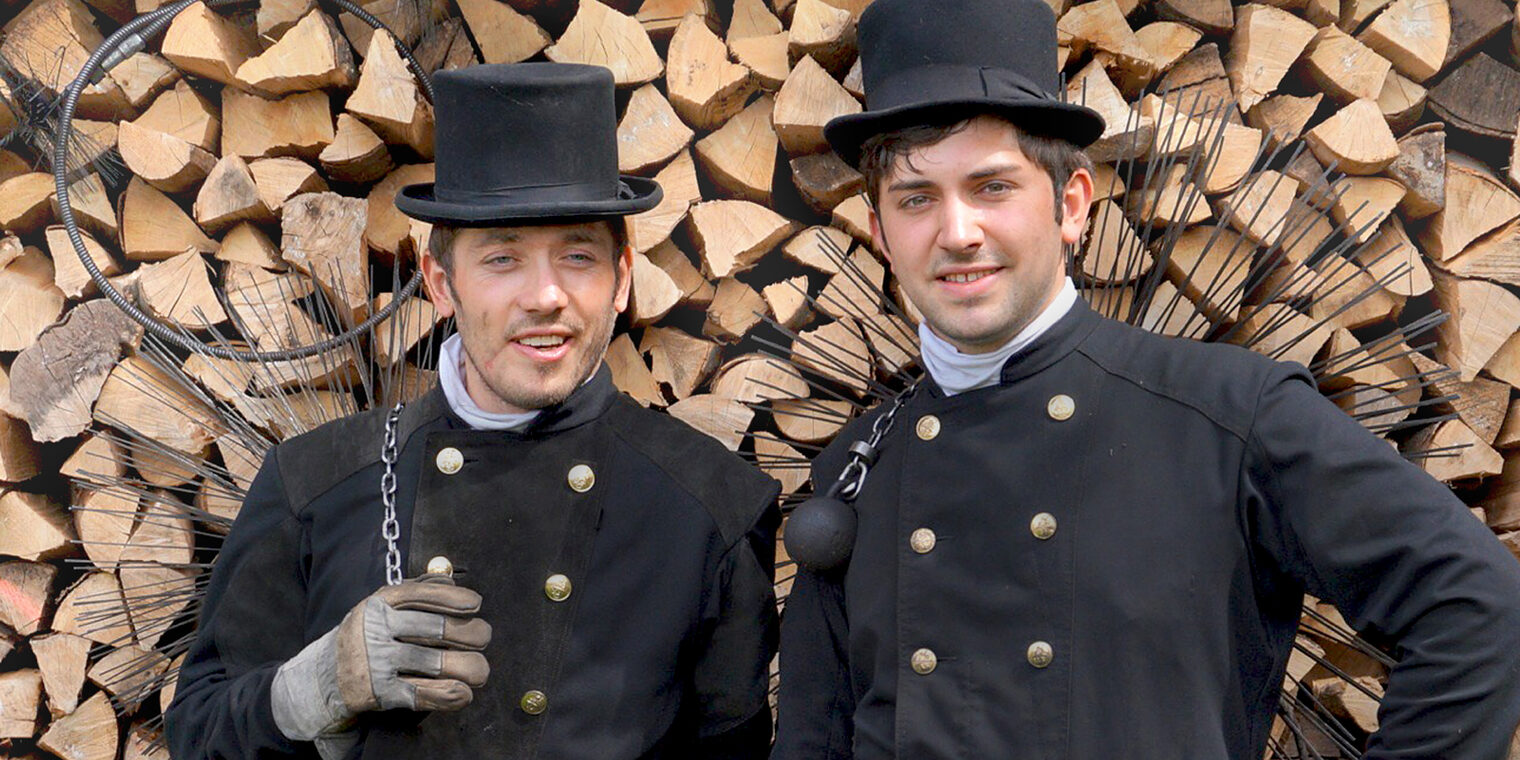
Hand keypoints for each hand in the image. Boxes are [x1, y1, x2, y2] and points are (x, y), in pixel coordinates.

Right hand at [271, 576, 490, 742]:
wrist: (323, 676)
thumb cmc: (367, 635)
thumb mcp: (383, 605)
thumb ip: (417, 591)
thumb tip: (453, 580)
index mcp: (380, 602)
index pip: (423, 595)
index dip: (454, 599)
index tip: (476, 604)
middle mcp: (376, 629)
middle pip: (436, 629)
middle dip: (470, 634)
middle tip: (483, 637)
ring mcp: (376, 662)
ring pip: (433, 663)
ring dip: (467, 667)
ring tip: (481, 671)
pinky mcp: (378, 693)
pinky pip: (421, 694)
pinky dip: (447, 695)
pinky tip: (464, 693)